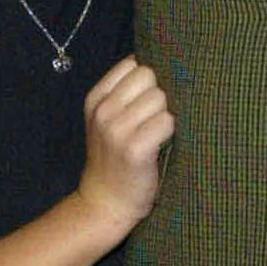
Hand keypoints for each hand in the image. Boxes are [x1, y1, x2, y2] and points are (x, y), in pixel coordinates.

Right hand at [75, 58, 176, 235]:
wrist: (105, 203)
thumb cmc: (115, 158)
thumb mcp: (107, 119)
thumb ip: (125, 92)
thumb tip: (163, 62)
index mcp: (96, 98)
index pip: (133, 63)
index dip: (148, 78)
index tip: (147, 99)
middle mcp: (103, 111)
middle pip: (149, 74)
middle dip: (158, 93)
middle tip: (153, 119)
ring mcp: (117, 130)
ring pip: (161, 97)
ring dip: (166, 113)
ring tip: (157, 134)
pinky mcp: (135, 149)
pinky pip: (167, 121)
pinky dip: (170, 132)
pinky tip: (162, 145)